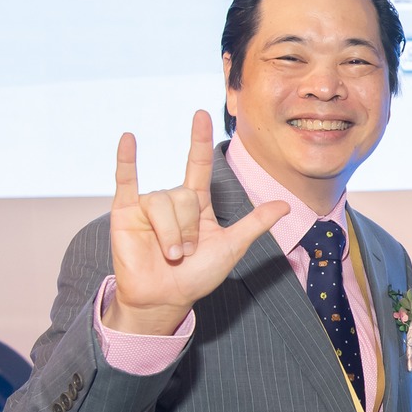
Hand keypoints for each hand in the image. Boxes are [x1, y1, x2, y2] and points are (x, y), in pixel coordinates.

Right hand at [105, 111, 288, 334]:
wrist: (165, 298)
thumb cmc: (197, 276)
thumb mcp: (232, 247)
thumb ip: (255, 223)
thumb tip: (285, 204)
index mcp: (197, 205)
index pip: (197, 164)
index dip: (199, 140)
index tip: (201, 114)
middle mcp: (172, 201)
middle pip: (184, 195)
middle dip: (188, 228)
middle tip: (186, 253)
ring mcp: (148, 205)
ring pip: (163, 201)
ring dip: (171, 232)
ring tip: (171, 253)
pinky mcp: (126, 213)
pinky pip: (125, 181)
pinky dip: (126, 160)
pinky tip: (128, 138)